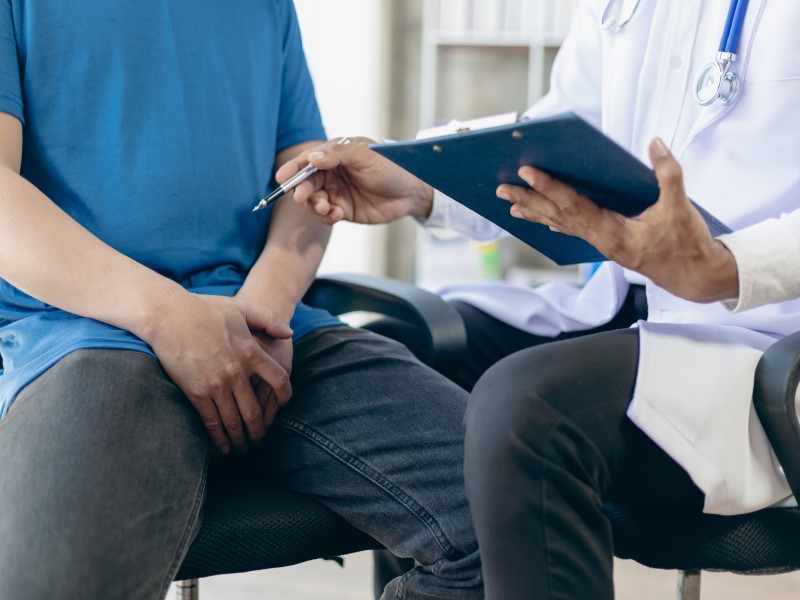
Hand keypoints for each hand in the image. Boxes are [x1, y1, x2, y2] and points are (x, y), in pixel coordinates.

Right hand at [143, 292, 292, 454]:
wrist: (168, 315)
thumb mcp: (242, 308)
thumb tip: (289, 333)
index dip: (285, 396)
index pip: (279, 380)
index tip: (283, 405)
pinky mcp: (195, 392)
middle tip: (260, 439)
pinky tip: (223, 447)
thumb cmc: (205, 309)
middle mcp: (236, 372)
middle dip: (260, 430)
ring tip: (244, 448)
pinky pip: (211, 422)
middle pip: (256, 411)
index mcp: (251, 352)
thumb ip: (268, 319)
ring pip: (234, 422)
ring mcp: (216, 384)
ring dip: (241, 440)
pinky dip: (219, 439)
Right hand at [275, 137, 434, 224]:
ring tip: (325, 208)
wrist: (412, 191)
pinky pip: (326, 215)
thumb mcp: (365, 156)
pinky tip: (337, 214)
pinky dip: (327, 216)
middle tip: (302, 198)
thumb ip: (337, 156)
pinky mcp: (344, 210)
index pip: (308, 160)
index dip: (293, 168)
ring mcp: (337, 192)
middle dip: (302, 191)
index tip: (281, 178)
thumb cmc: (392, 166)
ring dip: (314, 205)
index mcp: (335, 155)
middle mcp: (332, 173)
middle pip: (307, 182)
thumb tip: (311, 158)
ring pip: (314, 200)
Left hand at [496, 138, 738, 302]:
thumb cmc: (686, 244)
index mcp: (612, 233)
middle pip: (557, 216)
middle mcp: (600, 240)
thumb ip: (668, 173)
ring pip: (560, 224)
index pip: (572, 205)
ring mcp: (600, 244)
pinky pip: (572, 230)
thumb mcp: (681, 207)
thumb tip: (656, 143)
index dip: (549, 187)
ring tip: (510, 204)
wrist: (693, 276)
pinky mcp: (605, 244)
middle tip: (501, 188)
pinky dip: (552, 221)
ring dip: (535, 212)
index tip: (527, 172)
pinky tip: (539, 217)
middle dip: (528, 201)